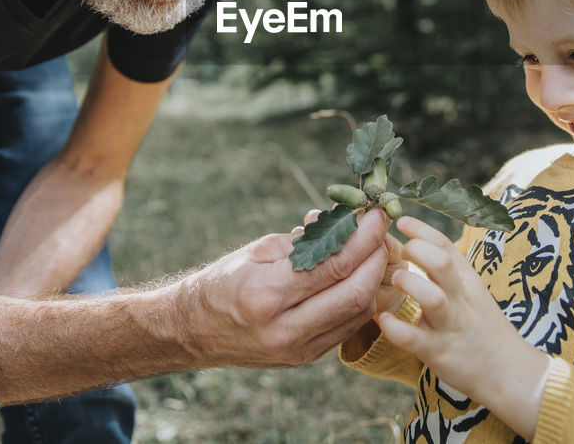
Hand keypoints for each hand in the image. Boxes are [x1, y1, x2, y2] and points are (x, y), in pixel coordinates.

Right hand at [176, 207, 389, 367]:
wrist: (193, 332)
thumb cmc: (222, 282)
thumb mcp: (257, 251)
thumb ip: (304, 242)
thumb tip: (346, 224)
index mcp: (266, 295)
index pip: (333, 266)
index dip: (363, 238)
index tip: (376, 215)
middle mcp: (284, 329)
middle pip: (355, 293)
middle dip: (377, 258)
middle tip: (381, 230)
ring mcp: (297, 350)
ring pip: (358, 312)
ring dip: (374, 278)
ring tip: (372, 249)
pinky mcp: (305, 358)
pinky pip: (347, 326)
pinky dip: (361, 298)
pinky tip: (359, 276)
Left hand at [377, 216, 549, 438]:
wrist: (509, 371)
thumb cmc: (481, 327)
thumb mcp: (470, 292)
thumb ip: (445, 272)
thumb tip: (411, 246)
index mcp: (468, 280)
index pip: (445, 245)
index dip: (422, 229)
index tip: (402, 220)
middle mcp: (460, 298)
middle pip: (441, 262)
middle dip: (415, 250)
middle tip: (400, 253)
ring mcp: (450, 326)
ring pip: (431, 297)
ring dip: (408, 284)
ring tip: (395, 281)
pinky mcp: (439, 353)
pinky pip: (413, 338)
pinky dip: (394, 327)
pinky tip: (383, 319)